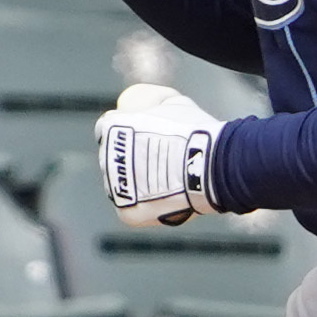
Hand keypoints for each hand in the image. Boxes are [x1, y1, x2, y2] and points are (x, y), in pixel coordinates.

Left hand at [95, 82, 223, 226]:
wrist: (211, 164)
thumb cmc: (195, 132)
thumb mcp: (173, 103)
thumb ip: (154, 104)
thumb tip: (151, 105)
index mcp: (112, 128)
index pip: (106, 129)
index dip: (123, 133)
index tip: (140, 137)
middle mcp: (106, 158)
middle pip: (111, 159)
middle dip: (128, 159)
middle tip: (156, 163)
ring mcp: (115, 188)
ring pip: (120, 186)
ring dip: (135, 184)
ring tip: (164, 184)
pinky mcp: (127, 212)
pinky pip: (131, 210)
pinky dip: (145, 207)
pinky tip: (163, 201)